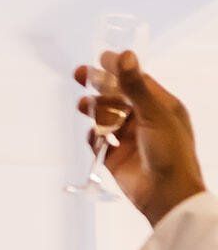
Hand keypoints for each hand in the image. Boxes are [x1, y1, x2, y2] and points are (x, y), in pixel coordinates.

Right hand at [78, 51, 204, 226]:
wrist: (166, 194)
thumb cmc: (170, 151)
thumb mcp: (154, 114)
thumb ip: (136, 86)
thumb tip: (125, 55)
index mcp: (161, 106)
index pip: (136, 81)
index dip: (118, 69)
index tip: (100, 58)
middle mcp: (145, 120)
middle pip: (117, 97)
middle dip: (98, 87)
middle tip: (78, 75)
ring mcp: (130, 139)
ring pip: (106, 118)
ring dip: (94, 110)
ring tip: (82, 106)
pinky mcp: (116, 158)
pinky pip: (99, 143)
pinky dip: (94, 138)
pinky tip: (94, 137)